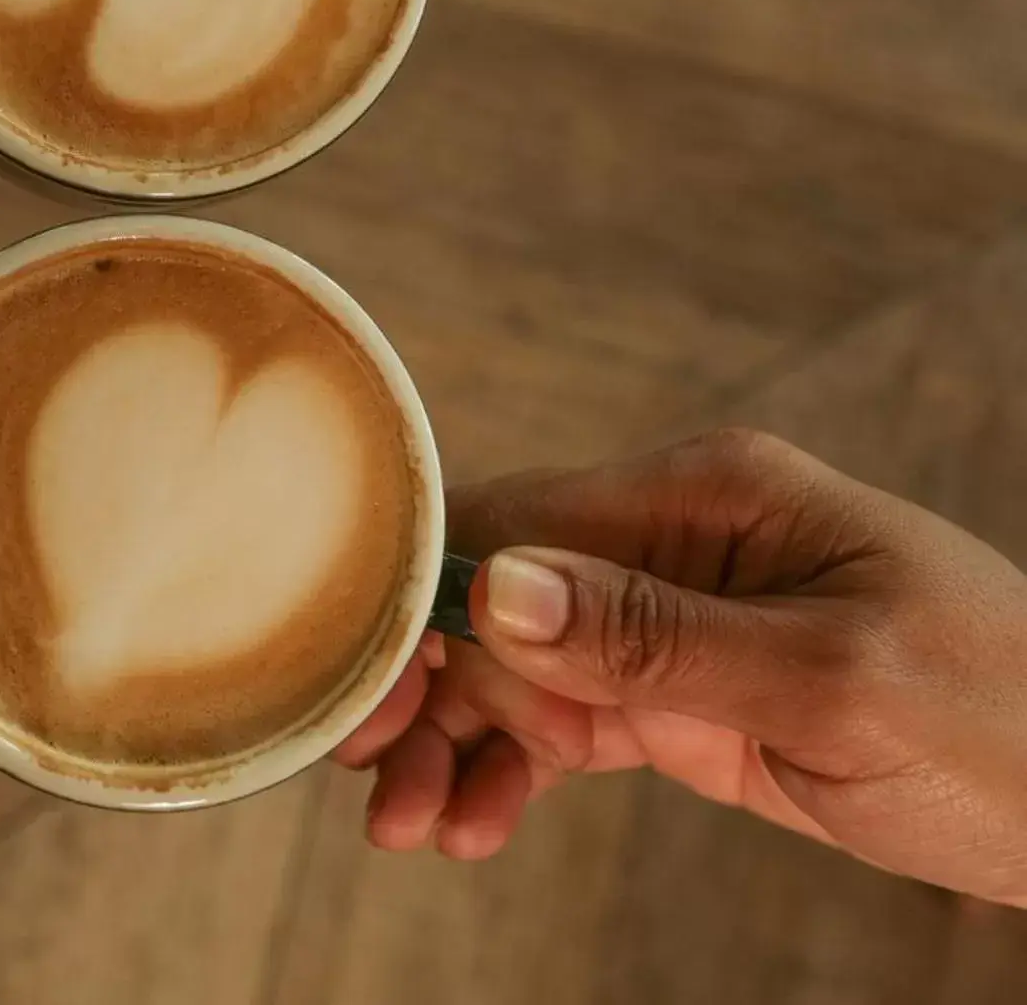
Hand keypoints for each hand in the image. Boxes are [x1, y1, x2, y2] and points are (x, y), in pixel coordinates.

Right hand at [333, 429, 1026, 905]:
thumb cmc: (1003, 719)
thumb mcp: (833, 680)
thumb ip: (658, 636)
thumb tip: (499, 586)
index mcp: (709, 494)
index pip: (521, 518)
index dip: (425, 597)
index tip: (359, 679)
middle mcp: (673, 542)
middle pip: (497, 599)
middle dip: (424, 686)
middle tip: (366, 774)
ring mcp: (673, 621)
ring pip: (515, 670)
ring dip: (453, 741)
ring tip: (409, 828)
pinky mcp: (681, 698)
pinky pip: (563, 725)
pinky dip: (509, 772)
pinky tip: (471, 824)